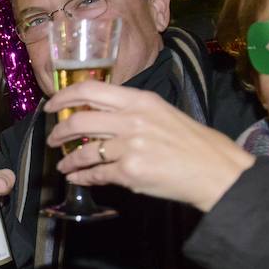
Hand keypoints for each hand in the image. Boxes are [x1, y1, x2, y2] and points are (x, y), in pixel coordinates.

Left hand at [45, 81, 252, 211]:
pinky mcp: (129, 172)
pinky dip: (81, 177)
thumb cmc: (193, 144)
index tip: (51, 106)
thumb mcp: (163, 114)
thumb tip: (98, 115)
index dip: (64, 97)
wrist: (217, 171)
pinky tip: (77, 178)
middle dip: (58, 132)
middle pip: (78, 120)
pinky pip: (94, 174)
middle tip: (53, 139)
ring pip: (82, 152)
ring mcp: (130, 146)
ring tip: (64, 165)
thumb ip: (132, 112)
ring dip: (68, 160)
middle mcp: (133, 120)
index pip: (90, 90)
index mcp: (141, 100)